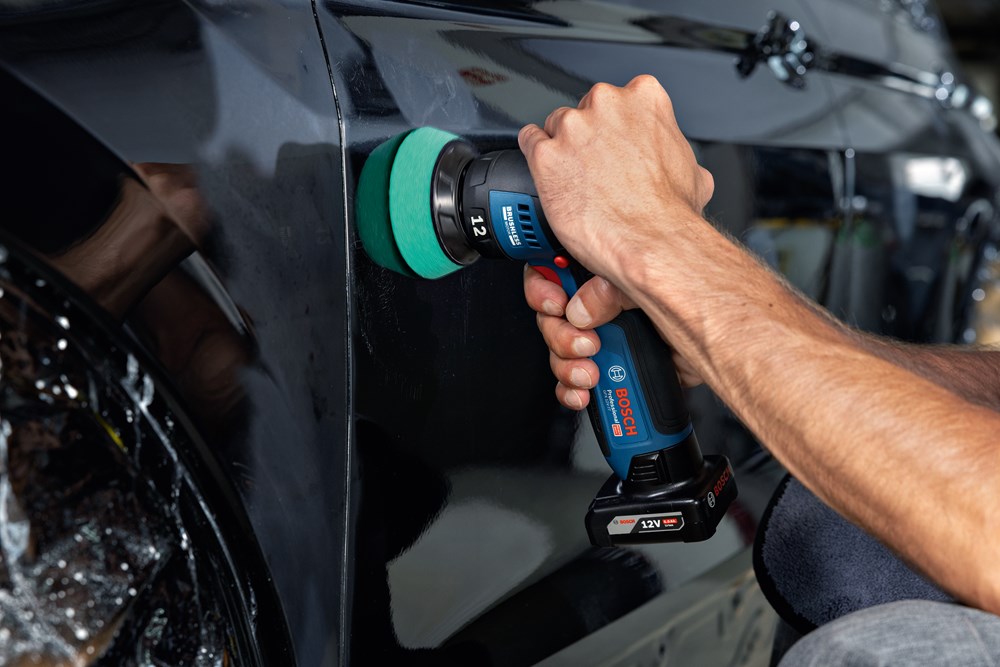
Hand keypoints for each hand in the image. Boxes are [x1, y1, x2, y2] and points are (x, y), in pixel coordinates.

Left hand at [518, 75, 713, 289]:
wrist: (652, 242)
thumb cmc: (671, 212)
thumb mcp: (693, 171)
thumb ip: (674, 151)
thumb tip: (670, 161)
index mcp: (645, 98)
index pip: (618, 99)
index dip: (614, 126)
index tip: (613, 143)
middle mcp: (607, 104)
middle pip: (584, 110)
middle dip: (587, 137)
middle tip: (596, 169)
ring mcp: (574, 127)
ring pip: (555, 126)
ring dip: (561, 149)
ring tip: (575, 179)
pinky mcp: (546, 154)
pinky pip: (529, 143)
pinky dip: (535, 158)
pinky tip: (548, 174)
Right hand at [523, 266, 702, 409]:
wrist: (725, 341)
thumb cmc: (696, 293)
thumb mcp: (641, 271)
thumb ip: (605, 286)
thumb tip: (580, 308)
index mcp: (605, 265)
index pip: (553, 267)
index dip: (543, 286)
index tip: (553, 302)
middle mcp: (603, 300)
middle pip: (553, 315)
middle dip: (559, 334)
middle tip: (583, 341)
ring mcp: (610, 334)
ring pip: (561, 351)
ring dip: (567, 364)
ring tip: (590, 371)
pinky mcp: (616, 364)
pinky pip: (577, 380)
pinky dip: (574, 389)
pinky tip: (585, 392)